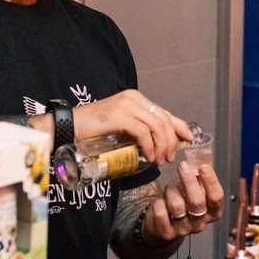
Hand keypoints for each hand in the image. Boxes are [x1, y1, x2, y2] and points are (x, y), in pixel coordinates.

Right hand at [71, 89, 192, 164]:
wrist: (70, 126)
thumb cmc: (93, 129)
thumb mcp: (121, 126)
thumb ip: (138, 129)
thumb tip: (158, 144)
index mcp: (135, 98)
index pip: (164, 112)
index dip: (180, 126)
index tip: (189, 140)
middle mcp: (133, 98)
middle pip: (164, 119)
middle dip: (172, 140)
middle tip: (169, 157)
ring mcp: (126, 105)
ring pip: (157, 125)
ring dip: (162, 145)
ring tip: (160, 160)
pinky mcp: (119, 116)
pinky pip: (143, 132)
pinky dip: (150, 146)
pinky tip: (149, 156)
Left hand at [141, 161, 224, 242]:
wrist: (162, 223)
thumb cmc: (182, 201)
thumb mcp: (194, 190)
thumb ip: (199, 178)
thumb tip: (202, 158)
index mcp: (212, 212)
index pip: (216, 198)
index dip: (211, 182)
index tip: (203, 167)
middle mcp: (200, 223)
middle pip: (197, 202)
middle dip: (189, 181)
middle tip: (182, 165)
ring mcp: (183, 230)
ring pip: (177, 206)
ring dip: (171, 191)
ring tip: (169, 188)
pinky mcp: (167, 233)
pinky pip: (161, 212)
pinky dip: (159, 202)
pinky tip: (161, 202)